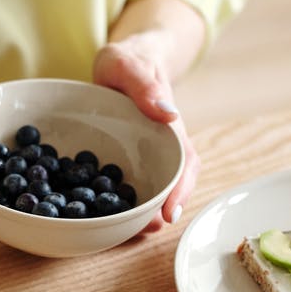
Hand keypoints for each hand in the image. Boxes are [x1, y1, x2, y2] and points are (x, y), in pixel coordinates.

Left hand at [93, 35, 200, 231]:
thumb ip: (144, 83)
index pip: (184, 162)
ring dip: (142, 212)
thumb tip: (168, 113)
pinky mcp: (124, 160)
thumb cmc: (129, 59)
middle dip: (160, 211)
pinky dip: (120, 202)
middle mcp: (161, 146)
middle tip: (146, 230)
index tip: (170, 212)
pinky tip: (106, 216)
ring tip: (128, 232)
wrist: (124, 60)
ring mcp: (143, 155)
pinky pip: (125, 184)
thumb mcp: (129, 62)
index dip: (180, 189)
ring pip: (150, 189)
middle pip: (170, 185)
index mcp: (169, 127)